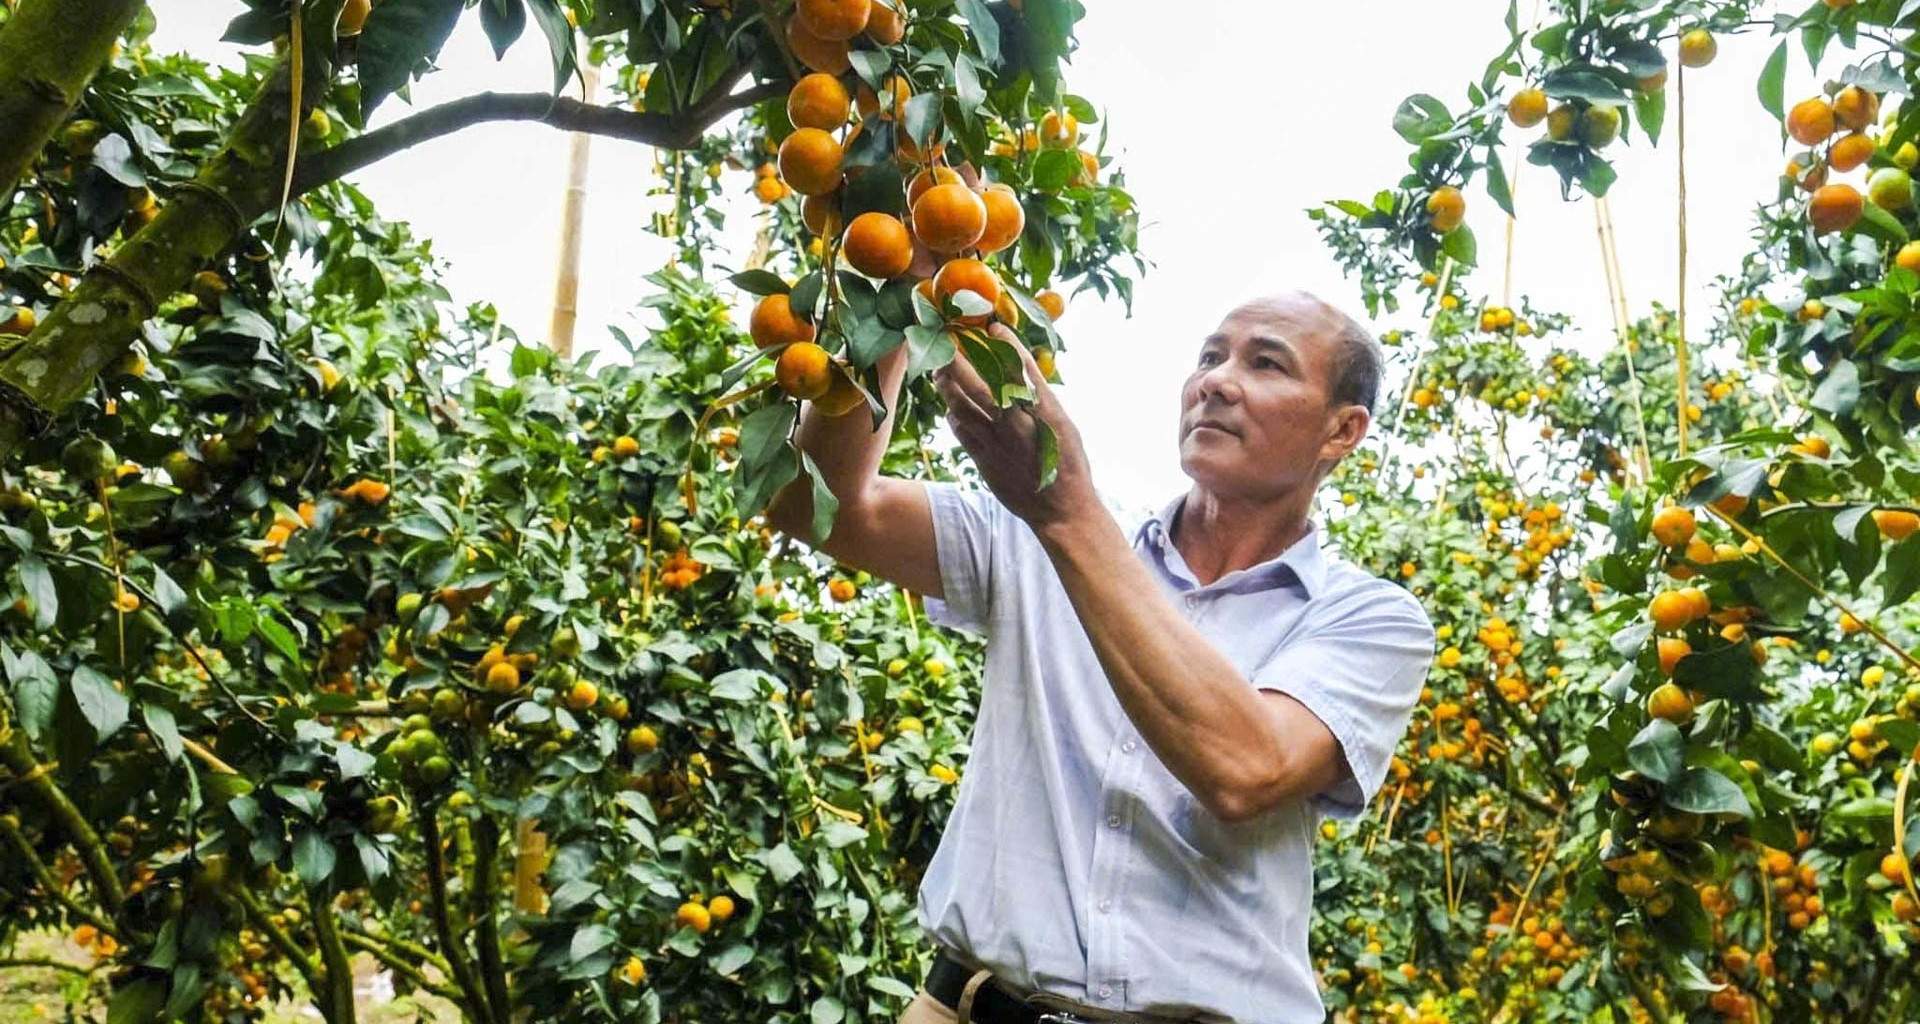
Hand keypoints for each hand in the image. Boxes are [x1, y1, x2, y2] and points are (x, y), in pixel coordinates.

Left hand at [932, 323, 1098, 533]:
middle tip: (947, 343)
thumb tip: (1022, 373)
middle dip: (957, 362)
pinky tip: (952, 408)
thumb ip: (1040, 397)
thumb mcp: (1063, 424)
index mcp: (1041, 411)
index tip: (994, 327)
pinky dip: (953, 415)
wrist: (1060, 509)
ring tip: (940, 371)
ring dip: (947, 386)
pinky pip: (960, 430)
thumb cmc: (1068, 464)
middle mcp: (1014, 424)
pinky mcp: (983, 460)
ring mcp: (995, 443)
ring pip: (961, 406)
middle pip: (977, 385)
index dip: (1005, 345)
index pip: (1019, 368)